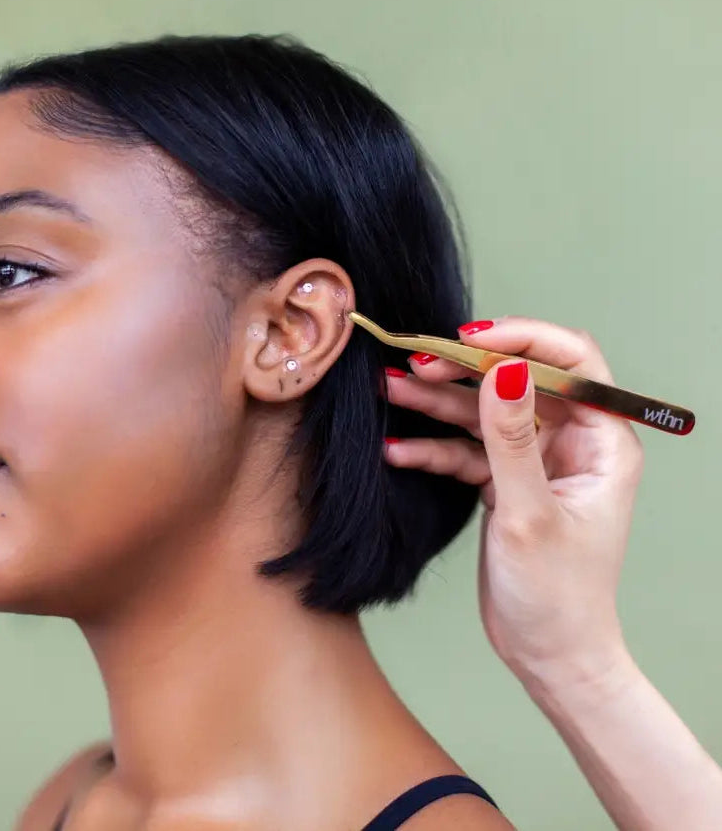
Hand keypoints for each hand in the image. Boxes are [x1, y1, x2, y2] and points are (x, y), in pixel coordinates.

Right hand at [382, 317, 643, 687]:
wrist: (549, 654)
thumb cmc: (559, 595)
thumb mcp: (529, 514)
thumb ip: (511, 440)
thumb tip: (503, 372)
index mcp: (602, 442)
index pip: (572, 362)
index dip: (522, 339)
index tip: (470, 340)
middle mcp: (572, 443)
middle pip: (517, 381)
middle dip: (466, 370)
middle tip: (417, 363)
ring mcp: (536, 461)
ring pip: (484, 414)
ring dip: (438, 405)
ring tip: (392, 390)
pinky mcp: (506, 482)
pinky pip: (467, 450)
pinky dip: (433, 449)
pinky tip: (397, 450)